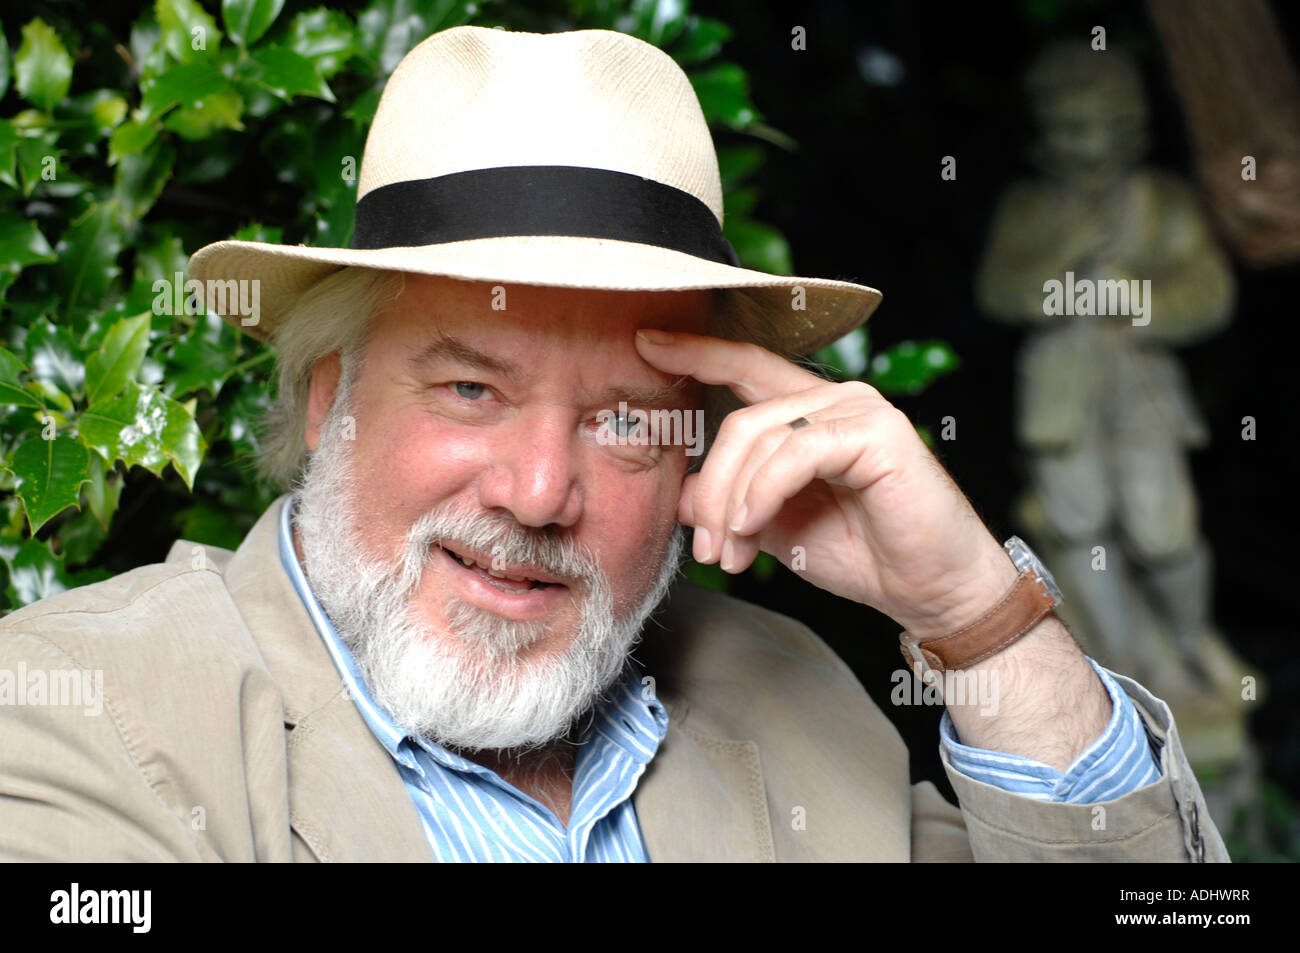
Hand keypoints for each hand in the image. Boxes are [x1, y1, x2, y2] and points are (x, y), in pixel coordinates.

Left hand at [634, 329, 1018, 637]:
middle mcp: (835, 398)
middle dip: (713, 489)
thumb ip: (731, 502)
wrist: (929, 591)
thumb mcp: (775, 527)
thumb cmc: (862, 553)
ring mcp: (859, 410)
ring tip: (732, 554)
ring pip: (761, 437)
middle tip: (708, 549)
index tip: (646, 342)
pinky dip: (764, 492)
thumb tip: (682, 492)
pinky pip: (796, 452)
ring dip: (734, 502)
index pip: (746, 367)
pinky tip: (754, 527)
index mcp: (810, 412)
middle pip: (741, 420)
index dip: (698, 352)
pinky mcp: (878, 433)